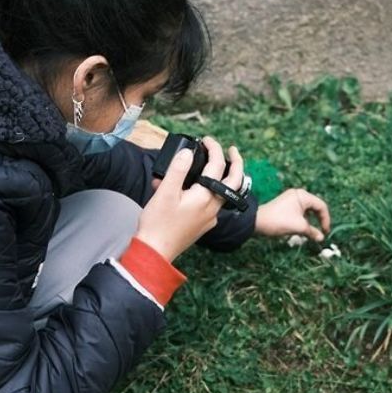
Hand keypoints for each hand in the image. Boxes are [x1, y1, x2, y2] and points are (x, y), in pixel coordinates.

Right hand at [136, 136, 244, 261]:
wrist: (155, 252)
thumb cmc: (157, 224)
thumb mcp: (165, 192)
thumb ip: (178, 170)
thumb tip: (188, 153)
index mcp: (205, 197)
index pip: (217, 165)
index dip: (214, 149)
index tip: (206, 140)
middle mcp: (212, 208)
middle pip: (234, 181)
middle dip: (236, 163)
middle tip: (232, 150)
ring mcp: (209, 218)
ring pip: (223, 193)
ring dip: (224, 177)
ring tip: (216, 166)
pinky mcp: (202, 225)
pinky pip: (212, 204)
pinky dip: (209, 191)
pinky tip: (194, 190)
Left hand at [254, 188, 330, 241]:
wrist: (257, 221)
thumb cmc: (279, 221)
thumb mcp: (299, 227)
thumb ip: (312, 232)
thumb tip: (321, 238)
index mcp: (303, 196)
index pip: (321, 206)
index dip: (326, 220)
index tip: (325, 232)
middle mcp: (298, 194)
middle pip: (315, 207)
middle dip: (319, 220)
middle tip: (322, 232)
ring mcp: (291, 199)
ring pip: (307, 210)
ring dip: (311, 221)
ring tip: (312, 232)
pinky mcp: (286, 204)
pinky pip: (300, 211)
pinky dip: (303, 219)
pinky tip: (302, 228)